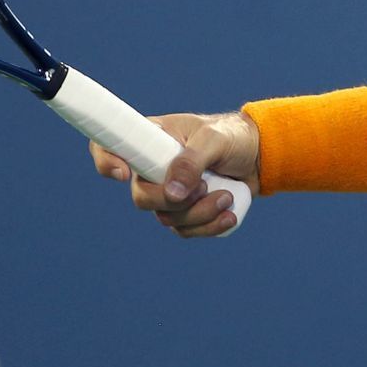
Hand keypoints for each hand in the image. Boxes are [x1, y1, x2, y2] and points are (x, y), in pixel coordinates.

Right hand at [90, 111, 260, 239]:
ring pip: (166, 217)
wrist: (260, 156)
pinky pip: (184, 230)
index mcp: (152, 138)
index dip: (106, 160)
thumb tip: (173, 193)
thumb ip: (192, 161)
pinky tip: (229, 215)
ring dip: (199, 214)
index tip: (124, 173)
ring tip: (227, 196)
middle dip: (171, 200)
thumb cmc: (233, 136)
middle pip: (140, 197)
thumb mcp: (214, 140)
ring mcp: (168, 191)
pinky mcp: (186, 211)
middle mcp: (154, 166)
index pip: (111, 145)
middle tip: (203, 186)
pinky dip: (207, 227)